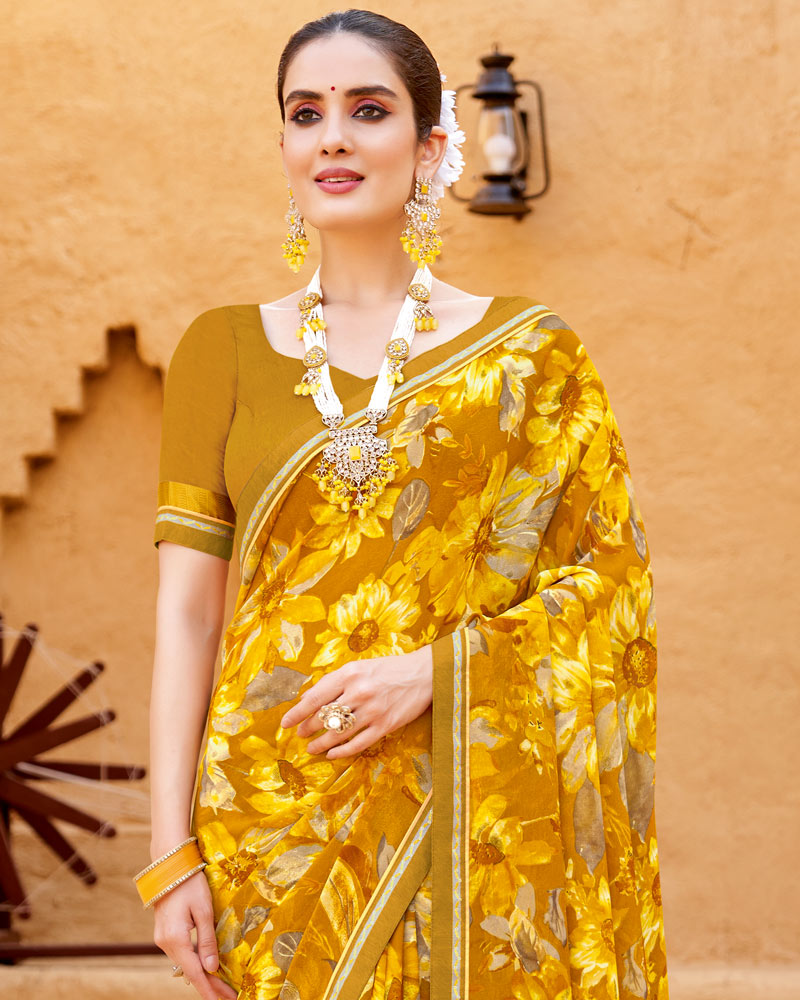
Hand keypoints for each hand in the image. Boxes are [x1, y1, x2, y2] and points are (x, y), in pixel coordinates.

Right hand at [152, 870, 237, 999]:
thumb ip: (207, 941)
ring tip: (223, 987)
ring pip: (185, 965)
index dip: (211, 990)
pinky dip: (194, 964)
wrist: (169, 866)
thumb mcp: (203, 910)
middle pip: (190, 973)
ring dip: (203, 976)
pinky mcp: (165, 933)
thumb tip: (211, 969)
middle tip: (229, 997)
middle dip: (210, 987)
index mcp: (175, 939)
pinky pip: (181, 954)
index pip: (195, 973)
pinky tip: (207, 968)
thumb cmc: (190, 883)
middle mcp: (165, 944)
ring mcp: (162, 939)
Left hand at [279, 645, 433, 758]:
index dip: (296, 713)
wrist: (424, 674)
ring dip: (321, 744)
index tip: (285, 723)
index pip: (315, 698)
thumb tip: (308, 699)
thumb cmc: (389, 669)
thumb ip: (334, 682)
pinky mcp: (385, 725)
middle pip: (324, 717)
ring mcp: (372, 710)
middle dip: (308, 729)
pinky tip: (332, 755)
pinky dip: (342, 752)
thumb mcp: (359, 667)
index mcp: (349, 674)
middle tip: (301, 735)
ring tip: (312, 748)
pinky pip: (358, 744)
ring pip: (338, 734)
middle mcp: (359, 692)